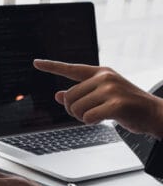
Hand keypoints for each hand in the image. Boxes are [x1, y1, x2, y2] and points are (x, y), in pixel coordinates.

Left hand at [33, 60, 162, 137]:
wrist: (155, 114)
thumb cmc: (127, 105)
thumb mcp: (103, 95)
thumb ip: (81, 94)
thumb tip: (58, 95)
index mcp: (100, 73)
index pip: (71, 69)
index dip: (51, 66)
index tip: (36, 62)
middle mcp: (104, 77)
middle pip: (68, 97)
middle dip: (74, 110)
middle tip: (90, 113)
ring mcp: (111, 89)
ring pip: (76, 108)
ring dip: (82, 117)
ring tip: (99, 115)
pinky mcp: (116, 103)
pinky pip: (87, 117)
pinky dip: (91, 122)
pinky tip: (104, 119)